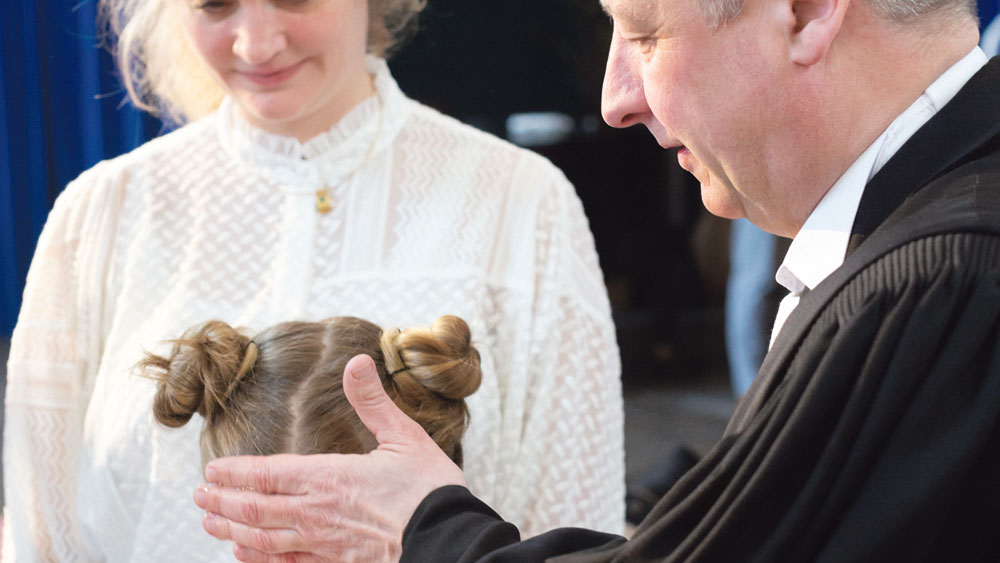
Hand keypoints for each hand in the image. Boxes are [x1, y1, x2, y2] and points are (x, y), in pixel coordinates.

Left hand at [192, 353, 466, 561]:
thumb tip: (356, 361)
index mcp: (329, 477)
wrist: (446, 539)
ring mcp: (323, 543)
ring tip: (210, 523)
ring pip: (262, 539)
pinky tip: (245, 555)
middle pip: (254, 508)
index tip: (212, 471)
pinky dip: (259, 560)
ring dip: (231, 530)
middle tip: (199, 497)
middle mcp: (316, 512)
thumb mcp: (404, 437)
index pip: (267, 473)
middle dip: (222, 501)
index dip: (235, 473)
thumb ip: (373, 401)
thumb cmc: (429, 490)